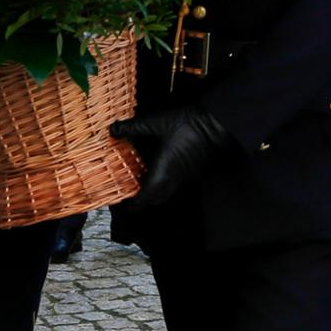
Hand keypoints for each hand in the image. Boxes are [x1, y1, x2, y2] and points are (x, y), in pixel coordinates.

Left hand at [109, 108, 230, 210]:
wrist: (216, 125)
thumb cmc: (188, 125)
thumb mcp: (156, 123)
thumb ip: (134, 127)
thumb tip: (114, 129)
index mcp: (163, 171)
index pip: (147, 198)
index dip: (136, 205)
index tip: (128, 207)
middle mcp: (175, 178)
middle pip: (157, 198)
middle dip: (146, 200)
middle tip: (135, 194)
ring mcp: (187, 176)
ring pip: (169, 191)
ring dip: (157, 191)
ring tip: (147, 180)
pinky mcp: (195, 171)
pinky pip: (178, 183)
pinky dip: (168, 182)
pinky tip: (163, 168)